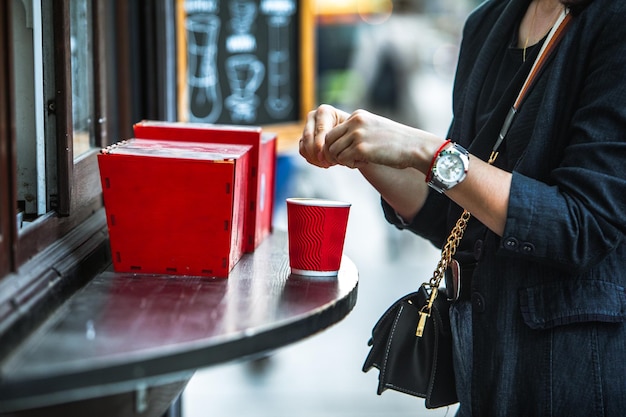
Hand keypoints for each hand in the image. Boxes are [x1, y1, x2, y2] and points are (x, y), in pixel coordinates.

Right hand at [299, 104, 349, 167]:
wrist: (350, 136)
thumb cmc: (352, 133)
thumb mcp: (349, 134)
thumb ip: (339, 140)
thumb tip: (324, 155)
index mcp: (324, 111)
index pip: (320, 129)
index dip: (322, 145)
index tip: (327, 158)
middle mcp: (313, 116)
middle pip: (308, 137)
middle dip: (316, 153)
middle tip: (326, 164)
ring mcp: (306, 127)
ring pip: (304, 145)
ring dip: (314, 157)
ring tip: (327, 164)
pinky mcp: (303, 138)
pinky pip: (302, 151)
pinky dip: (311, 159)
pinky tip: (323, 163)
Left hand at [300, 104, 438, 171]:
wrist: (414, 146)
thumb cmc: (396, 142)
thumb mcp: (373, 129)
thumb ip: (357, 132)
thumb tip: (339, 145)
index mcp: (357, 116)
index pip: (332, 131)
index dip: (335, 145)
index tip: (345, 153)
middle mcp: (355, 122)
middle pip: (328, 140)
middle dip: (334, 153)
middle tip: (347, 160)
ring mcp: (357, 134)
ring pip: (334, 151)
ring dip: (342, 160)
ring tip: (357, 161)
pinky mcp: (361, 148)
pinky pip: (343, 160)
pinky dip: (350, 164)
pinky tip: (364, 162)